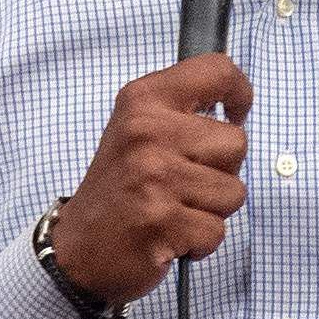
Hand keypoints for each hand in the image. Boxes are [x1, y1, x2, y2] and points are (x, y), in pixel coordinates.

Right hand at [42, 52, 249, 309]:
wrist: (78, 247)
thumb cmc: (120, 186)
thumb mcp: (137, 129)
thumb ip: (181, 112)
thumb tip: (236, 109)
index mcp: (143, 100)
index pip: (216, 71)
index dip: (239, 92)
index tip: (235, 114)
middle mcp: (148, 132)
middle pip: (237, 143)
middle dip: (222, 170)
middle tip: (184, 182)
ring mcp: (154, 178)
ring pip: (234, 192)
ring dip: (212, 210)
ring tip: (176, 209)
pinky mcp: (162, 222)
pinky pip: (217, 230)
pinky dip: (200, 241)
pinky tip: (171, 235)